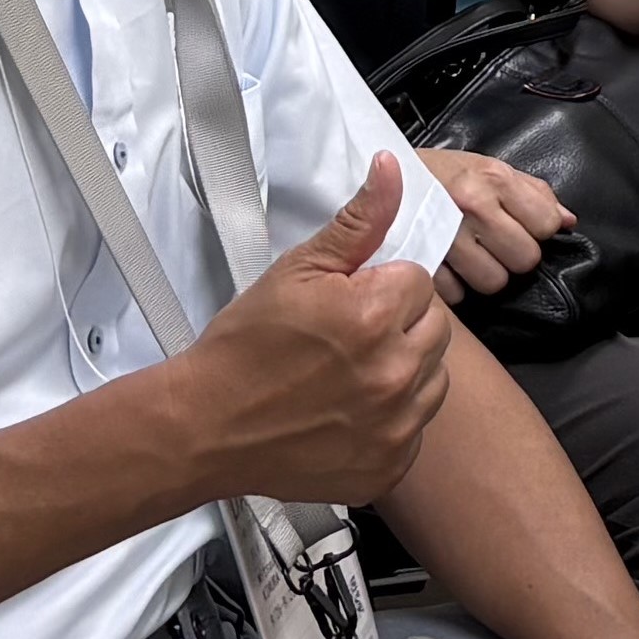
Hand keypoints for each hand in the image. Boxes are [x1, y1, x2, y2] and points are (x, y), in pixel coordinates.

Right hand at [178, 157, 449, 505]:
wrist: (203, 427)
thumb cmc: (242, 349)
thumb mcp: (296, 271)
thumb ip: (358, 222)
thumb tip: (390, 171)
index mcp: (375, 315)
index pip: (417, 281)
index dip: (381, 287)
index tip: (347, 304)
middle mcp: (395, 372)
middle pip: (435, 328)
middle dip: (399, 325)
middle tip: (346, 338)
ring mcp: (395, 426)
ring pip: (434, 379)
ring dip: (403, 371)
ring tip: (348, 375)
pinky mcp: (389, 467)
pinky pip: (416, 429)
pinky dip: (392, 421)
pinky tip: (349, 414)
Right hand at [412, 143, 569, 301]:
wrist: (382, 171)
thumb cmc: (443, 173)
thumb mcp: (489, 168)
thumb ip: (534, 193)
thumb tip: (568, 221)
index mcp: (493, 179)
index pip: (546, 224)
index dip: (539, 228)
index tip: (522, 225)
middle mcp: (472, 205)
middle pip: (524, 259)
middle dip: (515, 255)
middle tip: (497, 245)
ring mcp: (445, 234)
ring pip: (494, 281)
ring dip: (487, 274)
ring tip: (473, 257)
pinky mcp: (421, 259)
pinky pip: (458, 293)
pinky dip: (455, 285)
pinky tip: (450, 266)